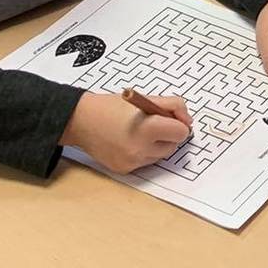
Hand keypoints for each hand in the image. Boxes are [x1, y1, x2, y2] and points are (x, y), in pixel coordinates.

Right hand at [68, 91, 190, 173]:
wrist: (80, 120)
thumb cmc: (111, 106)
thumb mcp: (144, 98)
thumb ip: (172, 105)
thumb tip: (187, 121)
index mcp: (147, 128)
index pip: (181, 133)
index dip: (178, 123)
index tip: (171, 117)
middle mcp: (140, 149)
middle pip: (172, 146)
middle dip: (167, 134)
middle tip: (153, 122)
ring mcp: (132, 162)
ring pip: (159, 156)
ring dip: (156, 144)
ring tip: (138, 131)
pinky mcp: (124, 169)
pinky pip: (145, 162)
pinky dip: (143, 152)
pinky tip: (128, 141)